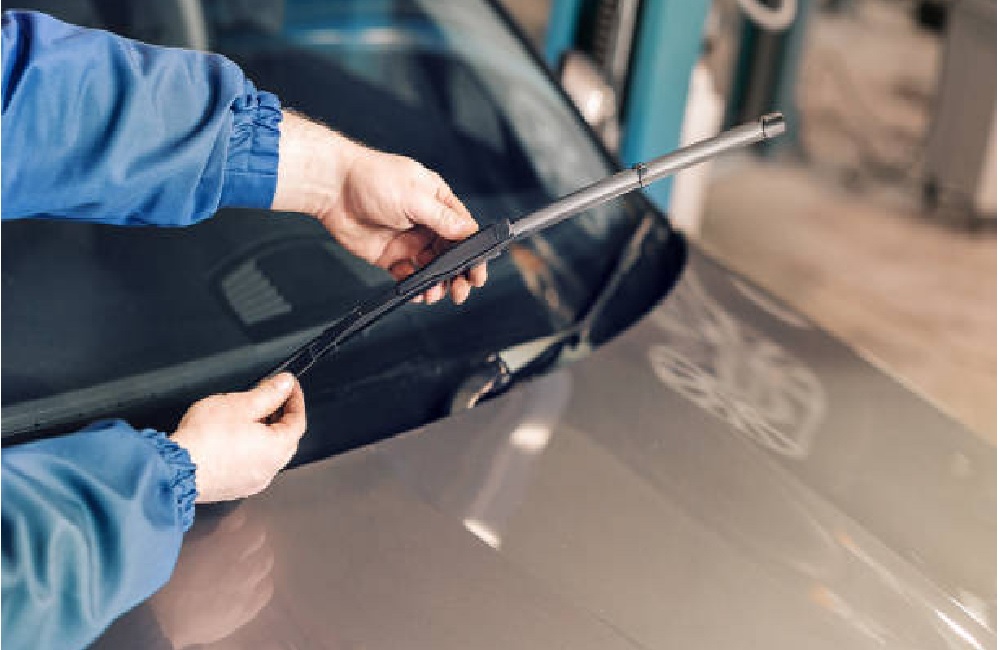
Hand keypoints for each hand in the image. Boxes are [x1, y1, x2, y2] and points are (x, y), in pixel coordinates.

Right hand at [151, 508, 273, 647]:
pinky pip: (265, 594)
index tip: (236, 524)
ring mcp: (246, 594)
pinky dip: (260, 584)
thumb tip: (236, 520)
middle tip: (240, 545)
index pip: (256, 532)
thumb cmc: (166, 580)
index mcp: (228, 551)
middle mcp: (243, 570)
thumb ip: (215, 532)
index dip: (247, 526)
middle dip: (255, 545)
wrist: (159, 623)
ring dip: (259, 564)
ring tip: (245, 565)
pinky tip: (249, 585)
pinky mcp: (244, 614)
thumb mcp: (187, 547)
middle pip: (264, 551)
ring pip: (266, 572)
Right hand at [171, 373, 305, 502]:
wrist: (175, 469)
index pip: (298, 420)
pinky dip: (249, 450)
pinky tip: (234, 439)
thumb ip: (268, 393)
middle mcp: (269, 469)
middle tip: (271, 397)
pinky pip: (251, 465)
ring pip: (268, 453)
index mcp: (277, 448)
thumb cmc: (205, 439)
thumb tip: (284, 384)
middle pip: (286, 438)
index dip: (295, 399)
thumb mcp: (240, 404)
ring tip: (249, 415)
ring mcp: (252, 481)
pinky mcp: (234, 487)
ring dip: (265, 433)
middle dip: (281, 415)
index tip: (289, 387)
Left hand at [272, 111, 486, 303]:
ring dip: (437, 283)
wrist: (333, 188)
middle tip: (460, 291)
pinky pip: (408, 275)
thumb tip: (467, 231)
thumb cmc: (372, 178)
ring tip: (435, 294)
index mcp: (438, 203)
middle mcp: (426, 223)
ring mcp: (408, 240)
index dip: (474, 254)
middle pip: (451, 255)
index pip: (464, 232)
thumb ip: (442, 218)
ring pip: (432, 268)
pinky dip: (414, 286)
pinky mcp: (389, 255)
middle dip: (458, 275)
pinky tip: (416, 291)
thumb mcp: (414, 196)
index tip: (477, 273)